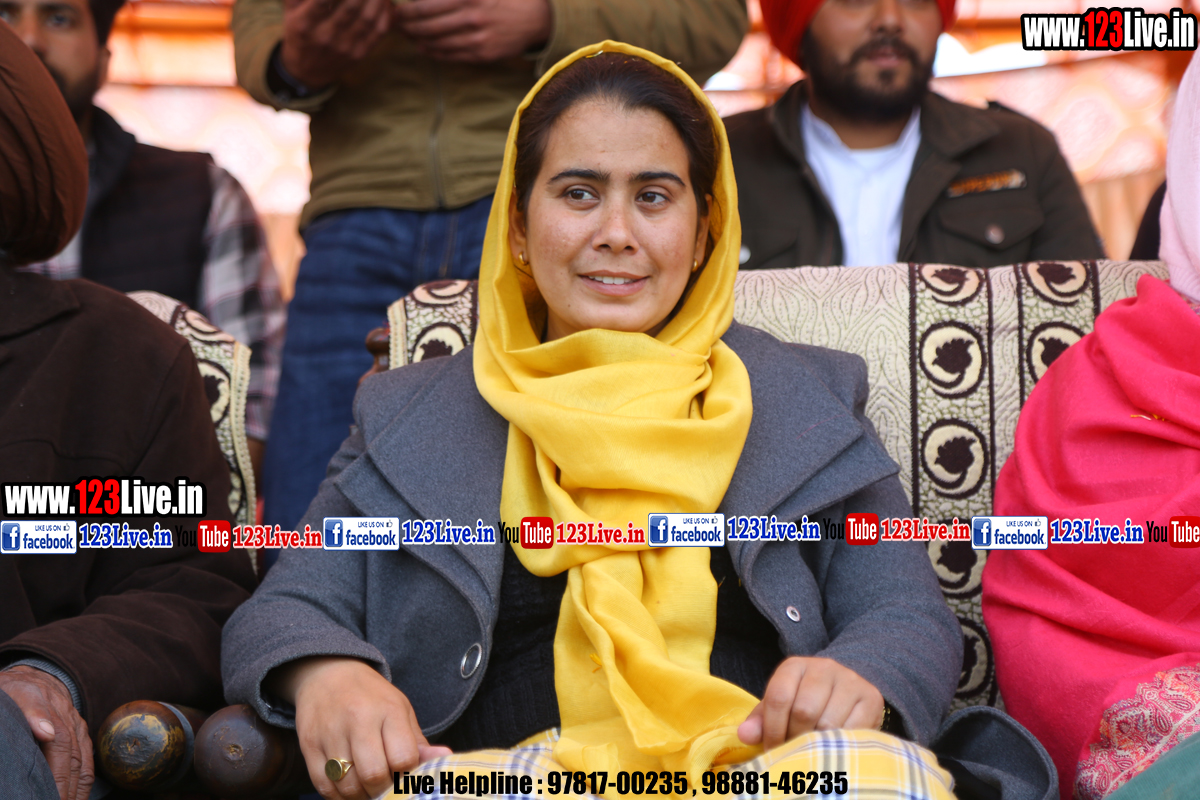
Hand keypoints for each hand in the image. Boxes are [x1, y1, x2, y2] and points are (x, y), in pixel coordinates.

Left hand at [0, 666, 93, 799]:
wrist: (31, 675)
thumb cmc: (10, 690)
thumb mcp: (8, 694)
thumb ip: (29, 711)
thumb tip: (47, 733)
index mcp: (42, 704)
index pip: (57, 743)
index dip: (55, 774)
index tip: (50, 797)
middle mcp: (64, 713)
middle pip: (71, 756)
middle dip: (65, 787)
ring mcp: (75, 721)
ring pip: (81, 758)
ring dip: (77, 787)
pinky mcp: (80, 728)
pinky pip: (88, 756)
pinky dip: (85, 779)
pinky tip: (78, 795)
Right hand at [273, 657, 451, 799]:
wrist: (327, 673)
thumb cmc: (371, 697)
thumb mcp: (401, 710)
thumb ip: (419, 741)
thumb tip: (445, 757)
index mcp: (389, 710)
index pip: (403, 757)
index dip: (407, 775)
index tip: (406, 777)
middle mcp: (358, 720)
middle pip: (374, 775)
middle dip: (383, 791)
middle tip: (386, 788)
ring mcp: (331, 732)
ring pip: (348, 785)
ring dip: (361, 796)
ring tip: (368, 789)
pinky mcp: (309, 744)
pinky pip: (324, 785)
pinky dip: (338, 796)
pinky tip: (348, 788)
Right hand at [280, 0, 394, 89]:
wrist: (307, 70)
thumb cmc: (299, 30)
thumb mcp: (291, 9)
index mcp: (304, 23)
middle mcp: (325, 37)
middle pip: (351, 6)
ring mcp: (344, 47)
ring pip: (368, 17)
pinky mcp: (359, 54)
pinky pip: (378, 31)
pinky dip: (385, 12)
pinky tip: (384, 0)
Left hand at [395, 0, 551, 62]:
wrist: (534, 17)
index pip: (425, 5)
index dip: (405, 10)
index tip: (396, 9)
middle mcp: (471, 18)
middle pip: (426, 26)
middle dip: (406, 26)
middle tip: (396, 23)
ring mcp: (476, 39)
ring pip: (435, 43)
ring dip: (416, 40)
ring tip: (407, 35)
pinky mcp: (482, 55)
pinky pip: (449, 56)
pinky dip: (432, 52)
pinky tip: (423, 47)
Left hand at [736, 657, 883, 750]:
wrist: (846, 687)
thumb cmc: (805, 699)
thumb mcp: (782, 704)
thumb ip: (761, 719)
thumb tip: (744, 735)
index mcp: (794, 666)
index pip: (779, 697)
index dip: (773, 729)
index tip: (772, 749)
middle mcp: (823, 667)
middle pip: (804, 710)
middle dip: (795, 738)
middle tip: (793, 753)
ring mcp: (850, 680)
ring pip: (828, 722)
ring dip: (817, 744)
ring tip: (812, 751)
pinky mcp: (871, 697)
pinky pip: (853, 729)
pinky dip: (840, 744)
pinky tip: (833, 747)